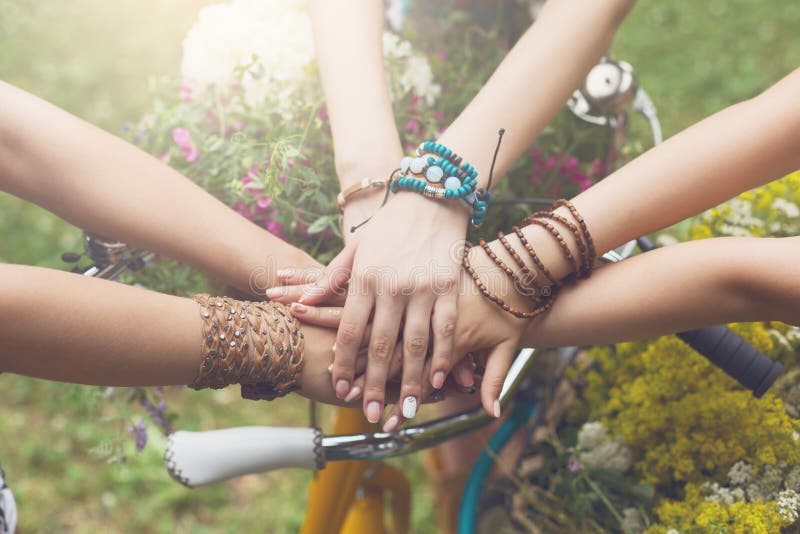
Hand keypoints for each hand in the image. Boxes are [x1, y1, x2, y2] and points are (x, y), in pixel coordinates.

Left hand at [275, 192, 469, 423]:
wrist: (431, 199)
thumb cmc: (389, 225)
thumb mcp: (356, 248)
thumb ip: (331, 278)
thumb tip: (303, 302)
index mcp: (364, 277)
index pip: (349, 329)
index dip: (343, 362)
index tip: (339, 389)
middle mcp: (392, 286)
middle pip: (381, 344)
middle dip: (374, 383)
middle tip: (370, 414)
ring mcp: (423, 287)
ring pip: (415, 343)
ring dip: (410, 380)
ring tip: (404, 409)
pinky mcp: (448, 286)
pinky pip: (445, 328)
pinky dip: (442, 356)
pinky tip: (438, 379)